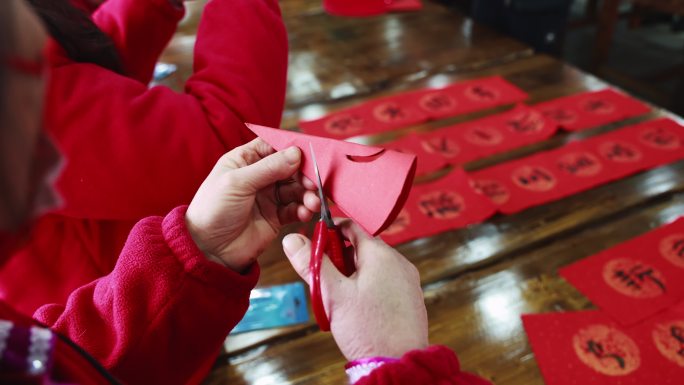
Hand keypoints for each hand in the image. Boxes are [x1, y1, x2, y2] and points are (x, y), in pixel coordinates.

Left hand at [186, 138, 319, 271]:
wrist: (208, 249)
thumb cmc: (212, 210)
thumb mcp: (238, 182)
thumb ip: (269, 167)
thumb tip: (296, 153)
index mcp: (245, 160)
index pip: (273, 146)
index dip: (292, 149)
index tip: (310, 153)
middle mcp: (259, 177)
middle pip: (290, 168)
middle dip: (304, 175)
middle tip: (314, 184)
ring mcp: (268, 197)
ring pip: (296, 189)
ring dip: (307, 194)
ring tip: (312, 203)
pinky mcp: (275, 218)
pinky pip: (295, 209)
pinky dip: (303, 210)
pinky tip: (305, 213)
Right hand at [282, 221, 427, 360]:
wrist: (398, 364)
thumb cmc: (367, 329)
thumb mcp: (332, 294)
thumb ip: (312, 263)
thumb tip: (292, 239)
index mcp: (381, 254)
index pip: (352, 227)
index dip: (328, 232)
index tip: (313, 244)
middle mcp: (399, 262)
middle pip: (361, 248)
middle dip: (338, 259)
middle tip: (323, 280)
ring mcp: (407, 281)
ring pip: (372, 267)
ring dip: (351, 276)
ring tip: (338, 299)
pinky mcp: (410, 299)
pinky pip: (384, 283)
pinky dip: (367, 288)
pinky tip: (356, 309)